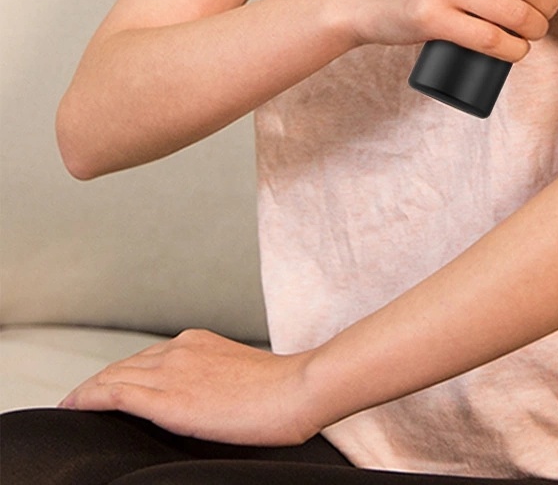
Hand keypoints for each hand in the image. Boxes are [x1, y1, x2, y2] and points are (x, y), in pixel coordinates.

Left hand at [58, 329, 318, 446]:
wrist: (295, 390)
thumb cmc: (280, 390)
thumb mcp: (240, 375)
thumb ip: (214, 378)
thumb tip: (205, 398)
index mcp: (197, 341)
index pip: (146, 357)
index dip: (122, 373)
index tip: (109, 388)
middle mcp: (179, 349)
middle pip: (124, 365)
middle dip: (99, 382)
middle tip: (79, 400)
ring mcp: (172, 371)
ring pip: (113, 377)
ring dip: (87, 391)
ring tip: (71, 405)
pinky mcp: (167, 398)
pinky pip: (113, 394)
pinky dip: (87, 398)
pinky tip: (73, 406)